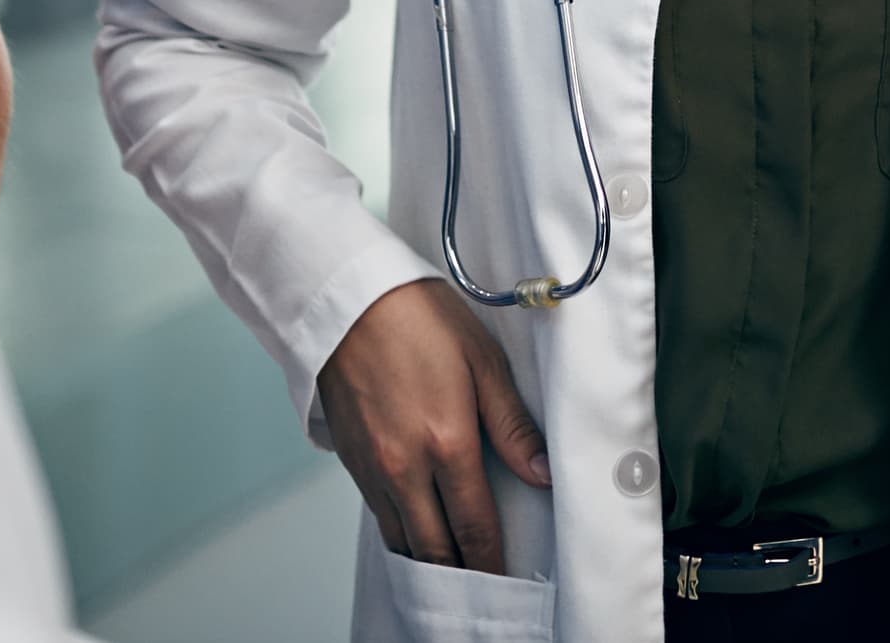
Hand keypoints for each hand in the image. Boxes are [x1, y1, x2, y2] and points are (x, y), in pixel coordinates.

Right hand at [314, 279, 550, 572]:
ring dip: (429, 562)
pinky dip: (402, 537)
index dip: (493, 560)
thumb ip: (513, 424)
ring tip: (455, 573)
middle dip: (461, 575)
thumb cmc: (418, 319)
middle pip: (435, 549)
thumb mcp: (481, 360)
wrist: (347, 301)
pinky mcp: (352, 463)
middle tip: (484, 588)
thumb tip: (542, 472)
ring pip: (403, 542)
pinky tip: (418, 536)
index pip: (475, 525)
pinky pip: (380, 518)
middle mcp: (405, 467)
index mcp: (445, 442)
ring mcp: (373, 469)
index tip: (507, 578)